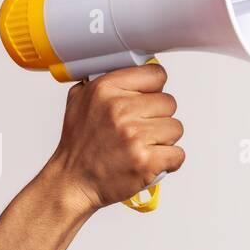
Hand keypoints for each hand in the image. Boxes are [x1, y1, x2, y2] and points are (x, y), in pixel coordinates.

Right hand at [43, 62, 183, 213]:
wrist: (72, 181)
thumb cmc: (78, 146)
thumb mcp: (79, 102)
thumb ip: (103, 82)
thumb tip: (129, 68)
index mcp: (105, 89)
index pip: (156, 75)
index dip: (154, 90)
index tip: (147, 100)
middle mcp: (119, 109)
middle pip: (169, 102)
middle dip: (158, 118)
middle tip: (139, 130)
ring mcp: (133, 135)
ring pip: (175, 128)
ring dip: (163, 140)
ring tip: (142, 146)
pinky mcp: (145, 160)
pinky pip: (178, 153)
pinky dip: (168, 161)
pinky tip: (149, 161)